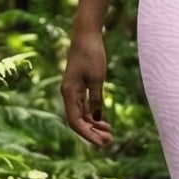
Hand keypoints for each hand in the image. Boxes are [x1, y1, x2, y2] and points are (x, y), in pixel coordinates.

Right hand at [61, 26, 112, 145]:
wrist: (86, 35)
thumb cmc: (91, 54)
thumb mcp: (97, 78)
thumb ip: (95, 99)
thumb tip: (96, 118)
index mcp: (69, 93)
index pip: (76, 122)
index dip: (88, 135)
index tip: (102, 144)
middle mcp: (69, 94)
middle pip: (78, 121)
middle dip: (92, 133)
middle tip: (109, 141)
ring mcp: (74, 91)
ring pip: (82, 115)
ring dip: (94, 125)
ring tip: (109, 133)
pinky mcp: (80, 86)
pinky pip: (85, 106)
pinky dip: (93, 115)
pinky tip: (103, 121)